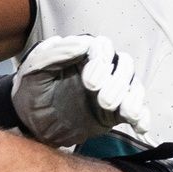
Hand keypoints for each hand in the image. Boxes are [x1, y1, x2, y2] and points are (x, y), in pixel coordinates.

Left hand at [12, 35, 149, 145]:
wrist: (31, 123)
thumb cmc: (31, 90)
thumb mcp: (35, 70)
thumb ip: (55, 54)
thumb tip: (82, 45)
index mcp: (84, 54)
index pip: (104, 48)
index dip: (102, 61)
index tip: (89, 82)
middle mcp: (103, 69)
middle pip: (125, 66)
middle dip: (118, 82)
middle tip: (103, 101)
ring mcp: (112, 91)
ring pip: (134, 87)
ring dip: (131, 98)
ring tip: (123, 112)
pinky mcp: (116, 113)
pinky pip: (137, 112)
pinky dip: (142, 118)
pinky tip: (140, 127)